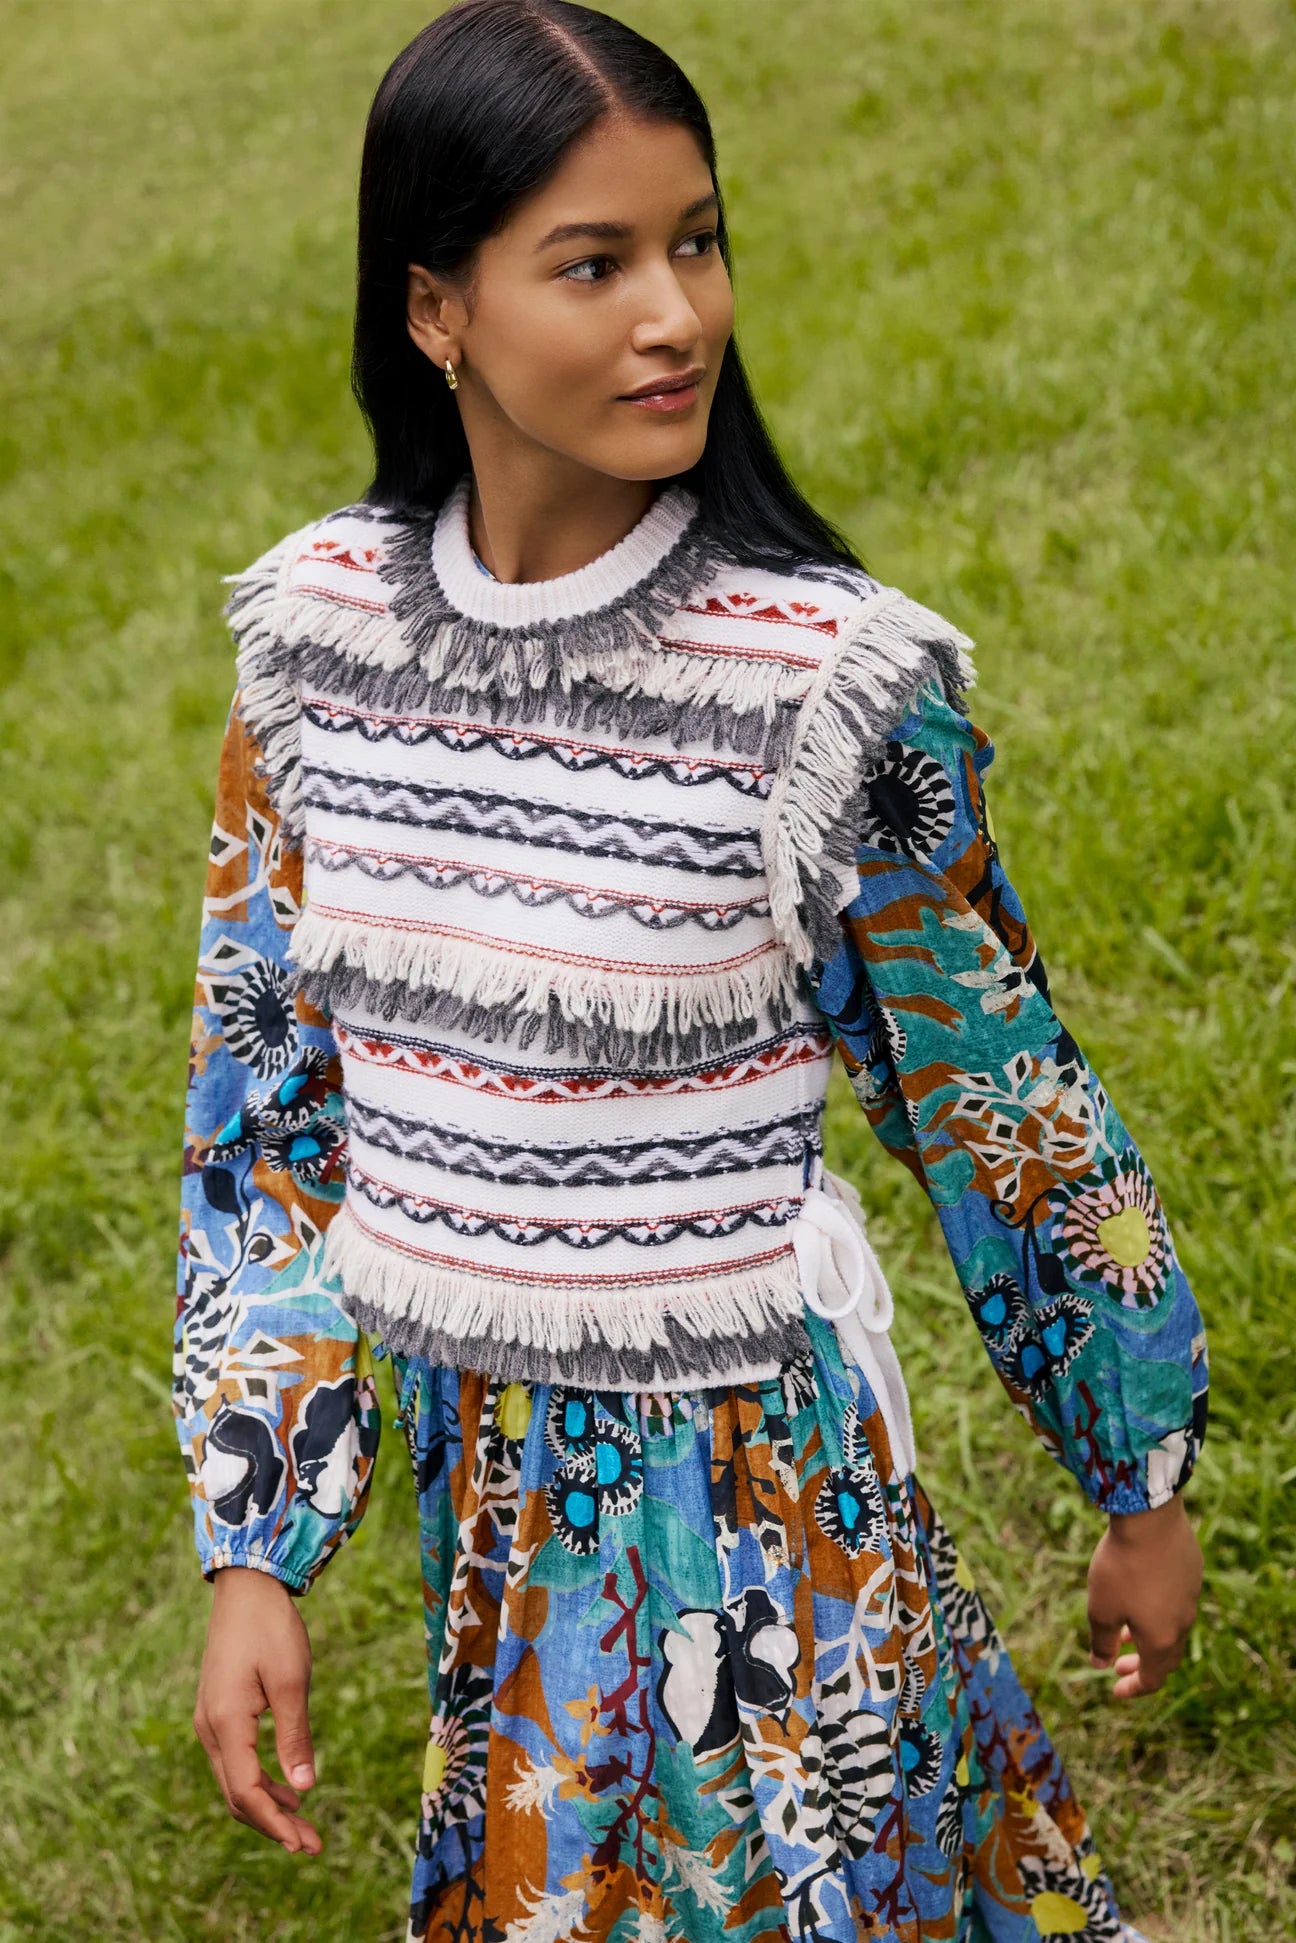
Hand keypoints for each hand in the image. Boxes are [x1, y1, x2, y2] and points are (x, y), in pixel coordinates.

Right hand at [193, 1566, 322, 1853]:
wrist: (246, 1586)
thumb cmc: (271, 1627)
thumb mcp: (292, 1681)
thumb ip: (295, 1736)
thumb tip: (304, 1790)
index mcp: (225, 1724)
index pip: (247, 1792)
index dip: (276, 1824)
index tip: (305, 1845)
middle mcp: (209, 1729)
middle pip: (237, 1795)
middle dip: (273, 1824)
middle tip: (312, 1845)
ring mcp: (209, 1721)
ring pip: (235, 1781)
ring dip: (267, 1806)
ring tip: (304, 1823)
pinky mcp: (218, 1712)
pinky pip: (235, 1761)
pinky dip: (259, 1781)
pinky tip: (288, 1787)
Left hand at [1087, 1492, 1201, 1698]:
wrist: (1151, 1517)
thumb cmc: (1121, 1567)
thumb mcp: (1101, 1608)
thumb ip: (1101, 1641)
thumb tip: (1099, 1664)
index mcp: (1161, 1639)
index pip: (1152, 1678)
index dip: (1134, 1688)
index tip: (1115, 1689)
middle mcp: (1183, 1623)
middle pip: (1165, 1657)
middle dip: (1141, 1665)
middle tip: (1118, 1665)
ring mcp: (1191, 1596)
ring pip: (1172, 1628)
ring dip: (1148, 1637)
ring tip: (1124, 1631)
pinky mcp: (1192, 1572)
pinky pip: (1176, 1602)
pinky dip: (1158, 1611)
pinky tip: (1140, 1594)